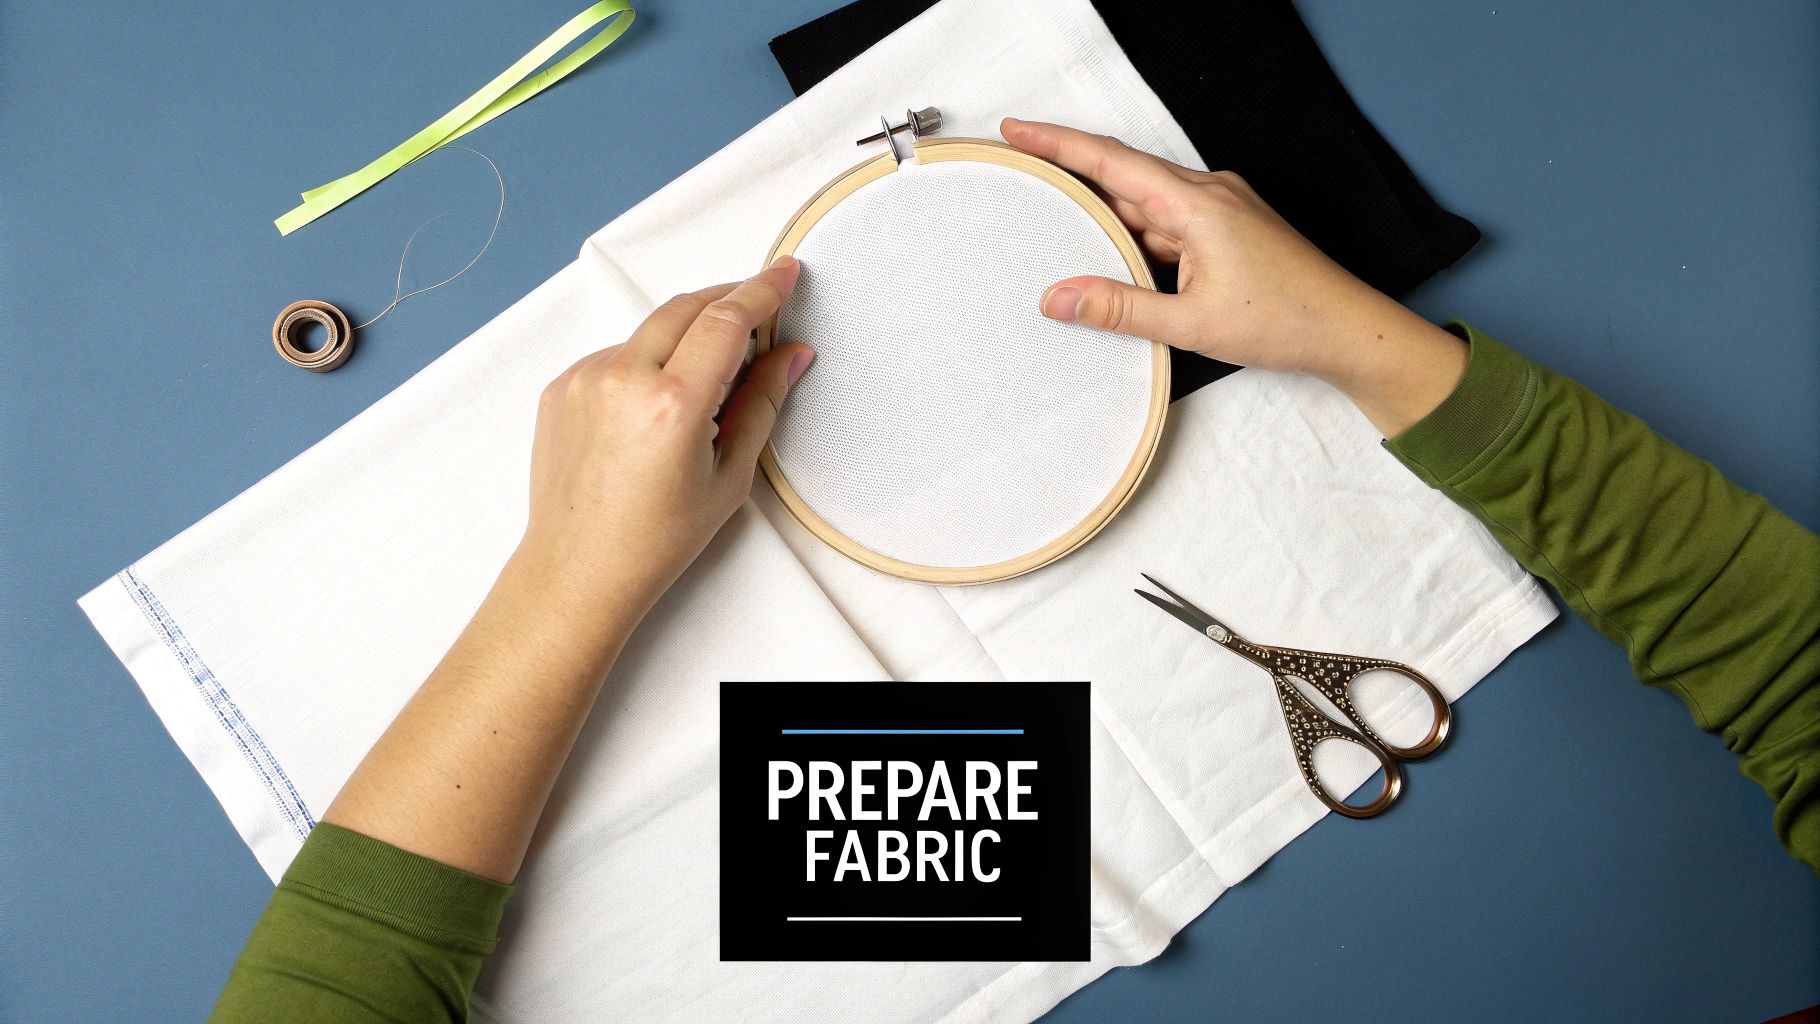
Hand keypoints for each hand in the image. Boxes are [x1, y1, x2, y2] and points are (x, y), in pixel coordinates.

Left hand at [515, 255, 812, 626]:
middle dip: (727, 300)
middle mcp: (622, 380)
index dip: (762, 291)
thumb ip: (762, 403)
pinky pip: (616, 354)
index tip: (783, 274)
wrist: (578, 568)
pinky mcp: (561, 386)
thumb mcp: (729, 476)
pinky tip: (656, 407)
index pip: (726, 320)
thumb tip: (791, 356)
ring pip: (650, 330)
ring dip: (684, 336)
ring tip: (705, 383)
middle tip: (760, 312)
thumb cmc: (653, 539)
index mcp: (672, 404)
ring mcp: (585, 379)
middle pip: (687, 307)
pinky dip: (645, 362)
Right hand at [1001, 118, 1466, 436]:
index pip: (1112, 162)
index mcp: (1197, 204)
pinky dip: (1138, 235)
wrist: (1349, 330)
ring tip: (1059, 226)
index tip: (1018, 130)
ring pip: (1147, 204)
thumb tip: (1059, 299)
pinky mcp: (1229, 229)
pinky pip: (1170, 222)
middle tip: (1024, 172)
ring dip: (1108, 216)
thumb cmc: (1286, 320)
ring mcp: (1222, 209)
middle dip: (1073, 176)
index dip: (1059, 144)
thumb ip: (1118, 307)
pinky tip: (1117, 256)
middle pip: (1125, 177)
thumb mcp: (1190, 322)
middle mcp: (1210, 194)